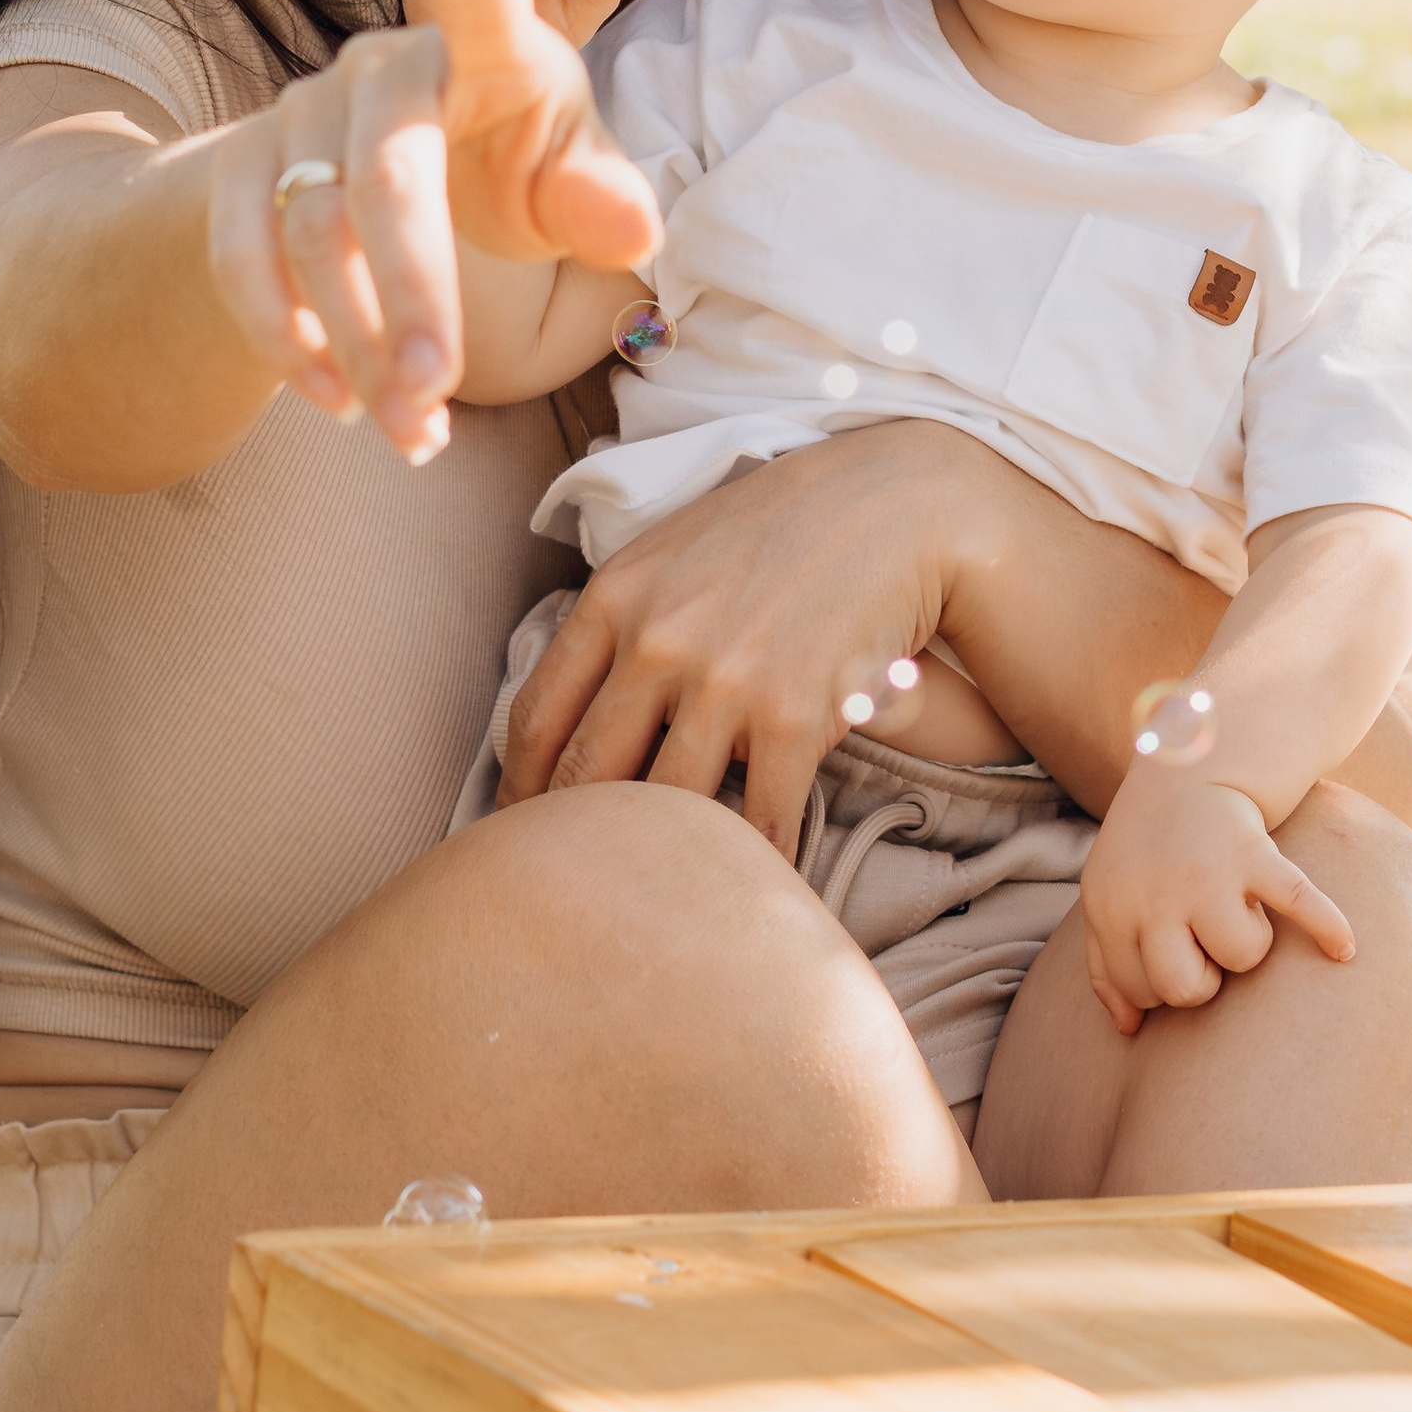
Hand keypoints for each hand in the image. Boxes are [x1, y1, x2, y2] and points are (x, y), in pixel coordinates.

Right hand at [212, 0, 655, 466]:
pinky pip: (242, 257)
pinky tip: (336, 402)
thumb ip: (600, 198)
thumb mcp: (564, 175)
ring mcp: (300, 110)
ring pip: (309, 234)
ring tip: (412, 434)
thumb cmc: (504, 159)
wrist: (377, 179)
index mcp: (484, 48)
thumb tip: (636, 228)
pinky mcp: (237, 165)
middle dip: (412, 293)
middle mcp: (379, 64)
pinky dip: (287, 340)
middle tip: (436, 395)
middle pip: (386, 177)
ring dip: (356, 346)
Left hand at [497, 421, 965, 852]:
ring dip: (662, 865)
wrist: (894, 505)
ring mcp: (725, 682)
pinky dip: (755, 871)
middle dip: (572, 845)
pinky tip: (750, 896)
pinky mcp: (795, 717)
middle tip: (571, 891)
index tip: (518, 834)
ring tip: (654, 906)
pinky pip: (761, 825)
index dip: (517, 793)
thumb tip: (570, 706)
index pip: (536, 719)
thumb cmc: (777, 528)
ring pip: (665, 812)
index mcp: (615, 597)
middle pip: (587, 778)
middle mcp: (657, 642)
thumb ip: (617, 619)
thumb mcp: (672, 549)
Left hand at [1080, 761, 1355, 1031]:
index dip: (1161, 983)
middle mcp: (1155, 892)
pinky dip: (1326, 925)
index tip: (1171, 952)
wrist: (1184, 774)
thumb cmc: (1145, 853)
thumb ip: (1106, 965)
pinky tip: (1343, 948)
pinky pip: (1296, 902)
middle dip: (1202, 977)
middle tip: (1203, 942)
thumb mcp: (1105, 899)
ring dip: (1249, 941)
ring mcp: (1207, 874)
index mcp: (1113, 907)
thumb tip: (1128, 1028)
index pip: (1140, 992)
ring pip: (1242, 957)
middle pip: (1186, 989)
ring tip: (1237, 907)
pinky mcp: (1254, 855)